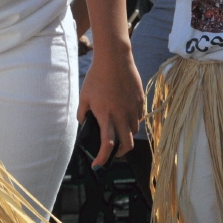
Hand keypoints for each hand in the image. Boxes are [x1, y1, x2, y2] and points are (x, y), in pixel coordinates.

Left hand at [77, 47, 143, 167]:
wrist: (115, 59)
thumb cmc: (97, 76)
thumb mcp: (84, 96)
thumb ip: (82, 112)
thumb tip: (82, 122)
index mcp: (106, 117)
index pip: (108, 146)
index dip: (103, 158)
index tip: (98, 164)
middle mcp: (122, 116)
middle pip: (127, 145)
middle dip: (120, 154)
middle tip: (113, 153)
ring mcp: (133, 109)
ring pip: (134, 131)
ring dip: (126, 135)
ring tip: (118, 130)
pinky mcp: (140, 100)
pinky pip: (138, 117)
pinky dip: (132, 120)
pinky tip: (125, 114)